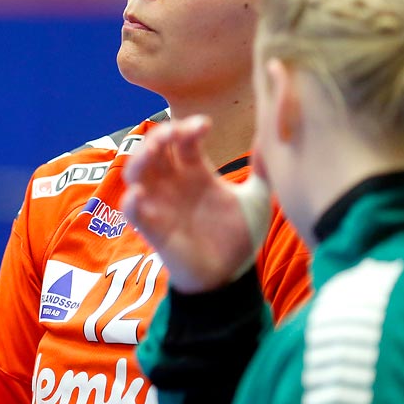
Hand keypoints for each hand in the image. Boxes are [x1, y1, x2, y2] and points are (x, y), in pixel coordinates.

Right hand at [119, 115, 268, 291]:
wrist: (230, 277)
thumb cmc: (239, 237)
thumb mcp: (256, 201)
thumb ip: (263, 173)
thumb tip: (273, 139)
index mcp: (196, 173)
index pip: (183, 141)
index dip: (188, 128)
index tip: (204, 126)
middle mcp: (173, 184)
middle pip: (153, 149)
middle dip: (159, 136)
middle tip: (174, 132)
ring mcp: (160, 204)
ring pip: (135, 173)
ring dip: (139, 158)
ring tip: (153, 151)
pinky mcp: (152, 229)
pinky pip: (132, 211)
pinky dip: (131, 201)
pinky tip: (139, 194)